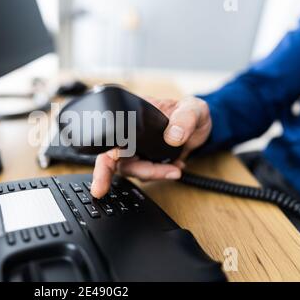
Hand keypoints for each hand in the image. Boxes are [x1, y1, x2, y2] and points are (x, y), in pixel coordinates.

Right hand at [90, 96, 211, 197]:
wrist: (201, 128)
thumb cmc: (191, 113)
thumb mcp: (193, 109)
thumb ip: (185, 119)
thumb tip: (173, 136)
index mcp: (133, 117)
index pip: (112, 135)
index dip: (103, 153)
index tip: (99, 170)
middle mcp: (130, 135)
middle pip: (114, 158)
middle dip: (106, 175)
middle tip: (99, 190)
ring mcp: (137, 150)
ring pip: (131, 169)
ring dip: (151, 173)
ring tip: (174, 168)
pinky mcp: (146, 162)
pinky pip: (146, 174)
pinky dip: (160, 175)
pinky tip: (176, 166)